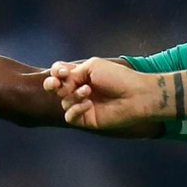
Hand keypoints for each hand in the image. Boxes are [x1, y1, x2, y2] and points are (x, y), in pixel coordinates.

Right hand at [42, 58, 158, 128]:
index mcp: (81, 75)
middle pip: (54, 88)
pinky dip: (76, 109)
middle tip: (56, 84)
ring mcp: (82, 105)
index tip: (62, 72)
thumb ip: (72, 74)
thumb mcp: (92, 67)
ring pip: (63, 102)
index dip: (56, 72)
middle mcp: (79, 89)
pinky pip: (70, 116)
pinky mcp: (86, 119)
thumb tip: (59, 86)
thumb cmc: (118, 78)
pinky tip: (88, 104)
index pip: (59, 73)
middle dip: (51, 85)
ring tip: (88, 91)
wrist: (135, 95)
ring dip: (73, 95)